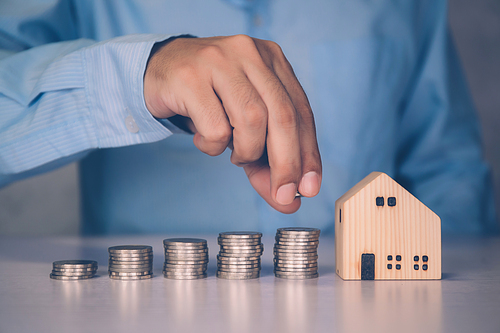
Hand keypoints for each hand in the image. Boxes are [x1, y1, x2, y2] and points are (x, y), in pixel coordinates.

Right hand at [144, 35, 320, 212]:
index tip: (310, 188)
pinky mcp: (191, 76)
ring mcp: (219, 60)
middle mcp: (249, 52)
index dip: (309, 152)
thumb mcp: (243, 127)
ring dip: (247, 152)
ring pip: (252, 120)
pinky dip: (213, 146)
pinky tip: (203, 138)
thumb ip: (265, 161)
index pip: (301, 111)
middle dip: (287, 163)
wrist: (160, 71)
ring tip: (234, 154)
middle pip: (282, 115)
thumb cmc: (209, 100)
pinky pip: (215, 127)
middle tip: (284, 194)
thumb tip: (288, 200)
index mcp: (272, 59)